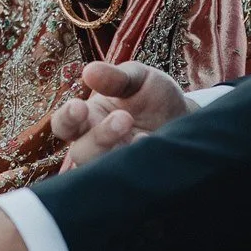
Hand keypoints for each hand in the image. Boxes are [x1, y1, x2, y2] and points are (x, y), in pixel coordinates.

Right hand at [49, 61, 194, 169]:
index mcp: (90, 118)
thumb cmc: (152, 95)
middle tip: (124, 118)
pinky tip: (152, 147)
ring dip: (117, 154)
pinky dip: (140, 166)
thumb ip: (114, 77)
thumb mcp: (137, 78)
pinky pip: (130, 180)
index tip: (79, 107)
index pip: (64, 124)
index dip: (67, 118)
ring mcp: (116, 164)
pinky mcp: (137, 176)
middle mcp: (97, 145)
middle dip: (98, 137)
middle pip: (80, 153)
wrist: (185, 117)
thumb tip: (89, 71)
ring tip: (141, 137)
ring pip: (101, 170)